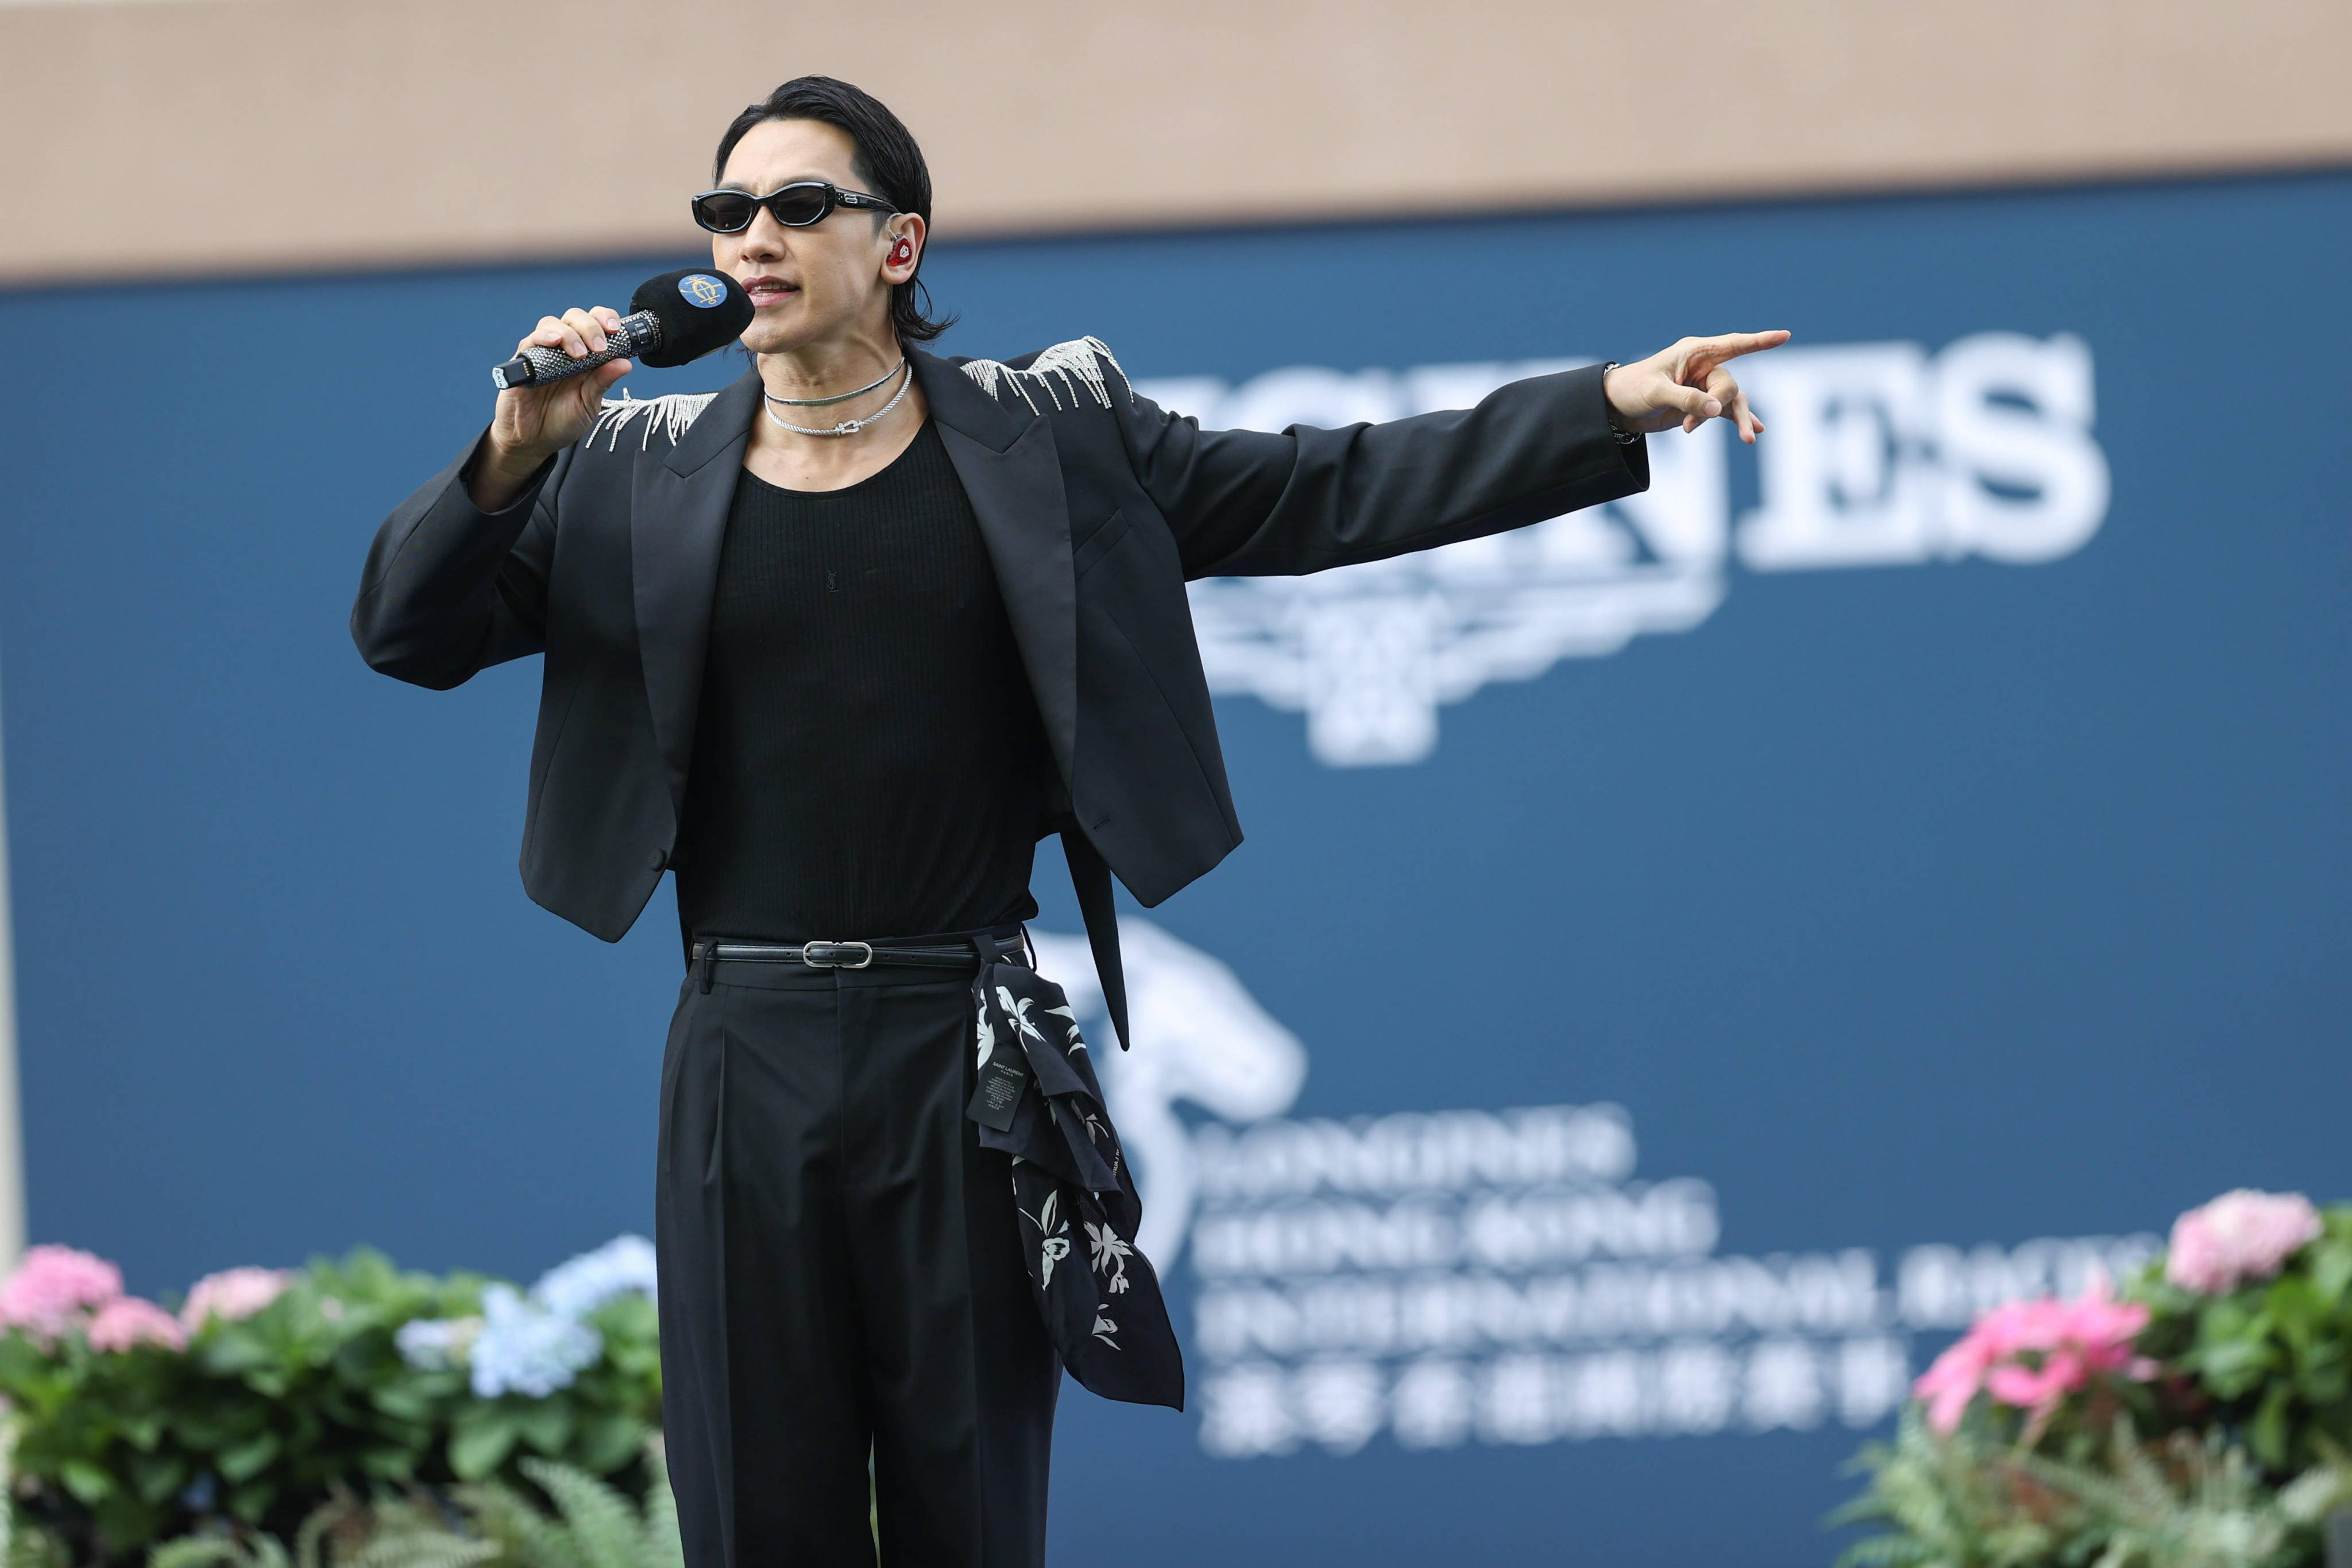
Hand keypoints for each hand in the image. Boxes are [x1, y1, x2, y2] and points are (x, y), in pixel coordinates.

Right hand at [469, 306, 632, 509]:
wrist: (534, 441)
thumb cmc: (562, 420)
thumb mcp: (590, 403)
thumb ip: (604, 381)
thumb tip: (626, 363)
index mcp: (584, 355)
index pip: (595, 323)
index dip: (605, 319)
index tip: (616, 330)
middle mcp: (562, 349)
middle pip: (574, 317)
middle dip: (590, 326)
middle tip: (600, 347)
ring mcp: (541, 353)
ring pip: (552, 324)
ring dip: (570, 333)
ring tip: (580, 354)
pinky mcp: (522, 363)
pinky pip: (529, 341)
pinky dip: (542, 337)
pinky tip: (553, 342)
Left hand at [1603, 330, 1790, 443]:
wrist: (1618, 408)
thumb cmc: (1633, 389)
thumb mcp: (1657, 392)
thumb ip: (1686, 400)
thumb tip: (1717, 410)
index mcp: (1694, 352)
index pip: (1733, 344)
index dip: (1759, 341)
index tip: (1785, 336)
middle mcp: (1704, 367)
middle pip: (1729, 384)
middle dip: (1718, 405)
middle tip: (1693, 426)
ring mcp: (1705, 387)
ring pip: (1732, 401)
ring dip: (1737, 419)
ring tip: (1749, 439)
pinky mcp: (1702, 406)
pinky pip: (1727, 412)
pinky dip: (1739, 421)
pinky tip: (1755, 431)